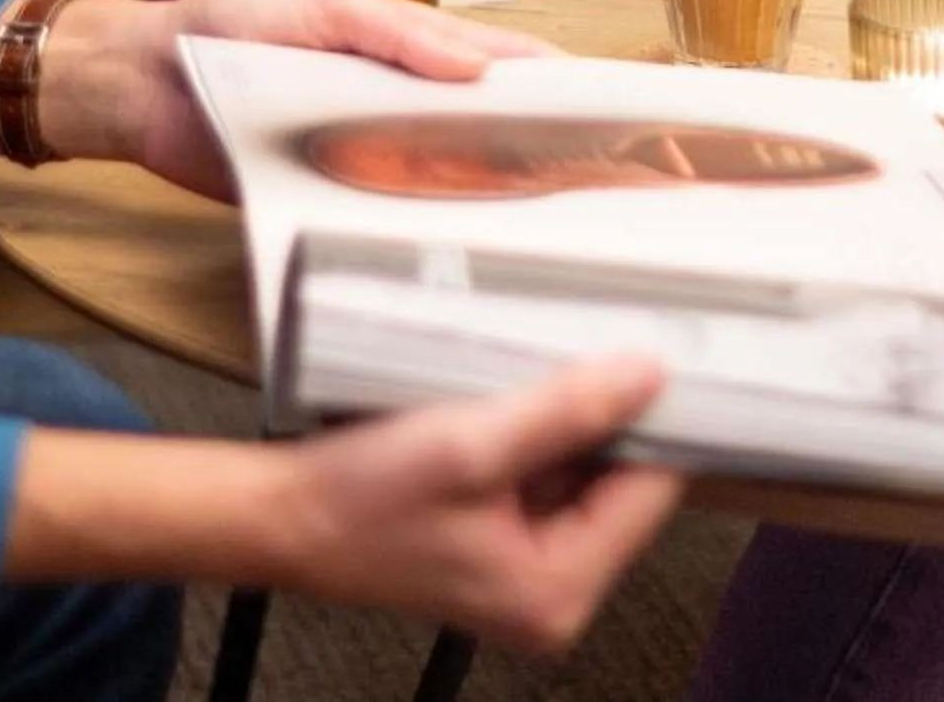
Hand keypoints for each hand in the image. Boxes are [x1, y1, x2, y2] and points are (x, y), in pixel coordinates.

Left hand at [13, 0, 559, 199]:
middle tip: (603, 177)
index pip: (494, 62)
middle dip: (539, 146)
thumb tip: (476, 71)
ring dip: (491, 196)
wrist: (143, 87)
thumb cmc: (228, 28)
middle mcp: (396, 104)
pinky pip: (390, 218)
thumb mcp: (319, 7)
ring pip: (445, 178)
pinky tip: (465, 251)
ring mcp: (368, 154)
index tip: (611, 103)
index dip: (549, 79)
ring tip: (556, 224)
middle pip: (483, 127)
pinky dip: (426, 230)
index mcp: (403, 47)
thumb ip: (396, 33)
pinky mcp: (332, 201)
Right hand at [263, 353, 682, 651]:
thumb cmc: (362, 495)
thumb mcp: (470, 445)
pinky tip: (512, 404)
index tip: (659, 353)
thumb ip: (566, 414)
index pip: (651, 492)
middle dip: (608, 422)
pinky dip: (540, 440)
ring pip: (588, 479)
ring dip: (571, 426)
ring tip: (539, 374)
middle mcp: (556, 596)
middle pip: (625, 487)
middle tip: (593, 349)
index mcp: (558, 589)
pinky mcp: (505, 549)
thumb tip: (651, 376)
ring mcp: (530, 575)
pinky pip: (550, 484)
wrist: (284, 519)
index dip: (658, 421)